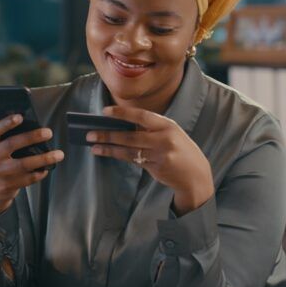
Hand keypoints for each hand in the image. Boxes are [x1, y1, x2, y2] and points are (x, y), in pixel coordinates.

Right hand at [0, 114, 63, 217]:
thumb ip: (6, 137)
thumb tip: (31, 124)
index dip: (6, 123)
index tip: (20, 117)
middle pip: (11, 144)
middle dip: (32, 137)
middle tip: (48, 133)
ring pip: (23, 164)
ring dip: (43, 158)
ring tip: (59, 154)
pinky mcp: (7, 185)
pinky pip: (27, 178)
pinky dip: (39, 173)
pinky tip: (47, 168)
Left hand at [87, 106, 213, 214]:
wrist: (195, 174)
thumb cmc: (178, 149)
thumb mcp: (170, 133)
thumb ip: (150, 129)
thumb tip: (119, 126)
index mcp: (167, 125)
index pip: (142, 116)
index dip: (122, 113)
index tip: (104, 112)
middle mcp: (164, 138)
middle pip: (130, 136)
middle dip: (108, 134)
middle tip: (90, 133)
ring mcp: (160, 154)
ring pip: (129, 150)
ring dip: (109, 147)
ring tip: (93, 146)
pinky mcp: (156, 167)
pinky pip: (133, 160)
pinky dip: (118, 155)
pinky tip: (106, 152)